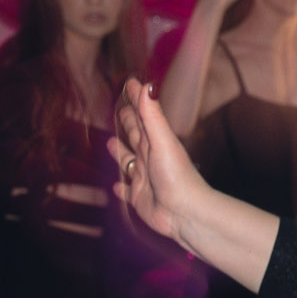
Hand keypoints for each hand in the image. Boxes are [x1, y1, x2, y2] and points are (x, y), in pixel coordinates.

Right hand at [110, 78, 208, 246]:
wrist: (186, 213)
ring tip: (110, 142)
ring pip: (129, 161)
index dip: (136, 100)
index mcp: (156, 142)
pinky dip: (121, 188)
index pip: (143, 116)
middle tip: (120, 109)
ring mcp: (145, 178)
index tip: (130, 83)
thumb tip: (146, 84)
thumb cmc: (177, 176)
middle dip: (128, 123)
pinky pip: (127, 191)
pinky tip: (116, 186)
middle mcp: (150, 158)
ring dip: (120, 153)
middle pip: (136, 136)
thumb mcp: (162, 141)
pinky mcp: (140, 198)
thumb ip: (152, 115)